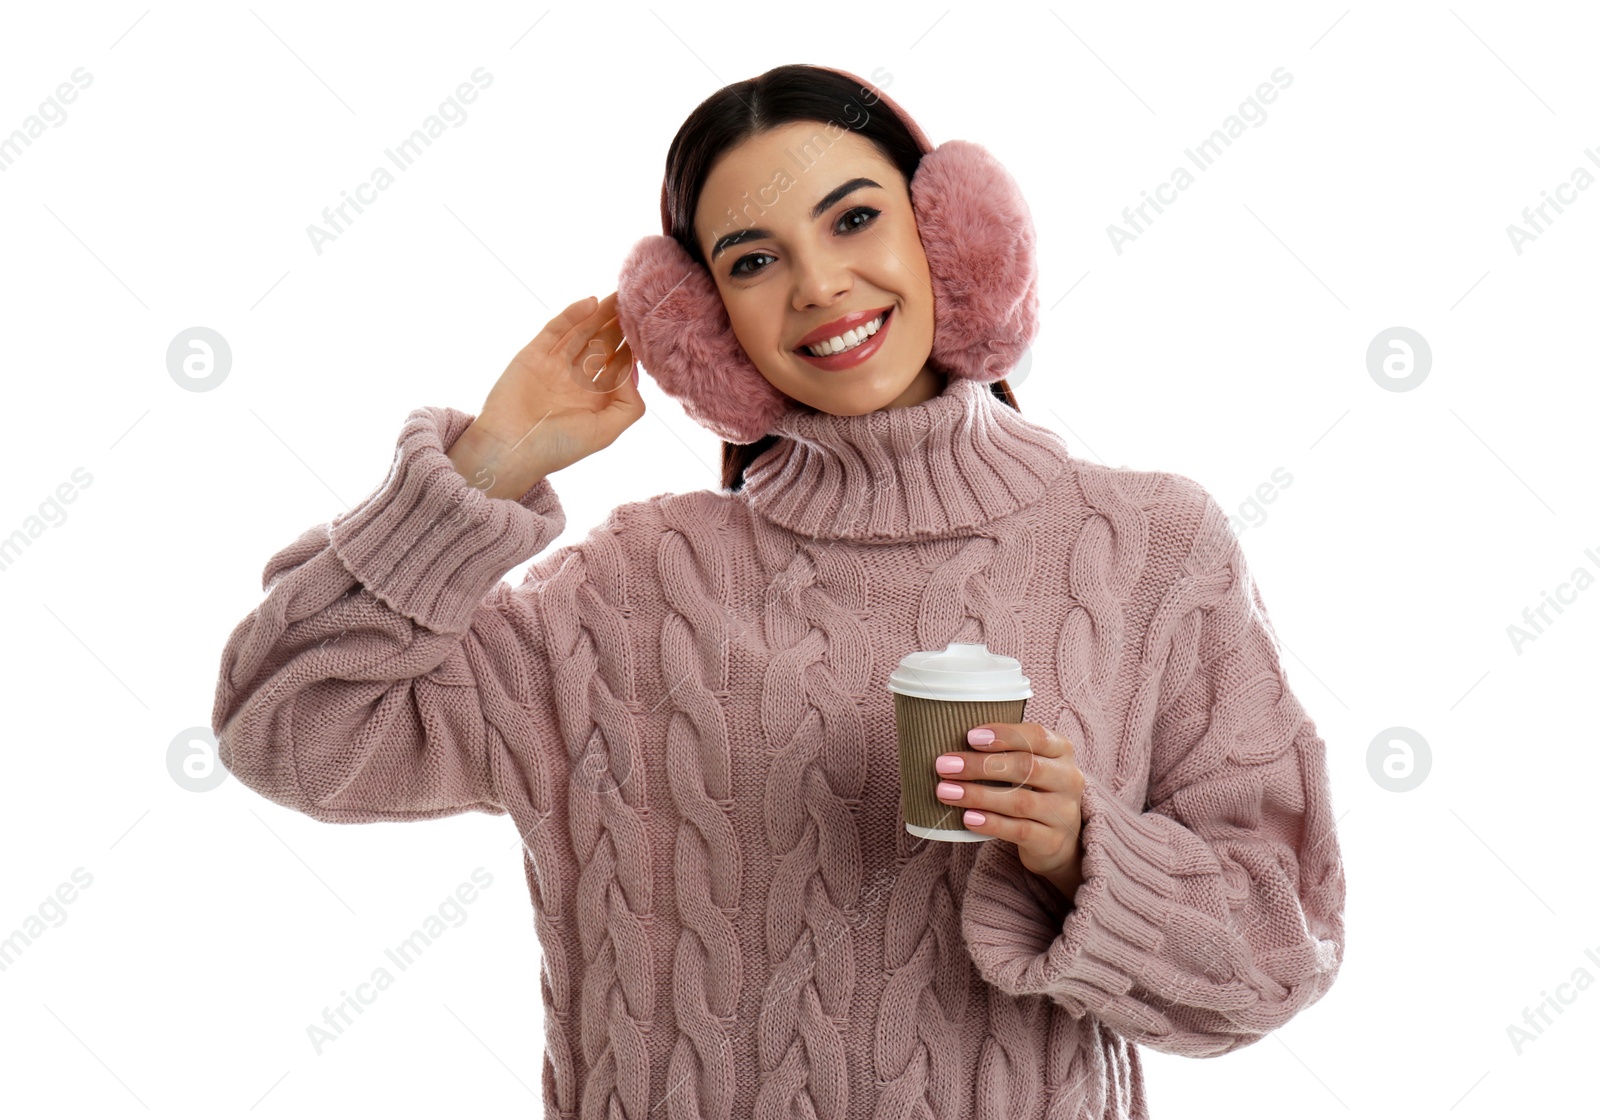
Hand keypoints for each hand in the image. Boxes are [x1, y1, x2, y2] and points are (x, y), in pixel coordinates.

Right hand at [453, 292, 642, 497]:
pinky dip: (573, 315)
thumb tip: (632, 370)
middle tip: (637, 302)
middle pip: (603, 344)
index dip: (633, 347)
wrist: (509, 448)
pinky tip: (592, 302)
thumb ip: (629, 404)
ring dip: (601, 314)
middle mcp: (576, 380)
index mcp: (594, 399)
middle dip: (619, 325)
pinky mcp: (533, 354)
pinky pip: (556, 330)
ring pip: (582, 332)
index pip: (618, 365)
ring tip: (620, 295)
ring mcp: (554, 365)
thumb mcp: (606, 432)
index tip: (650, 329)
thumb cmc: (558, 447)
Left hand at [934, 721, 1085, 895]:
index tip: (970, 736)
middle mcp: (1068, 780)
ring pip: (1020, 801)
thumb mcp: (1029, 766)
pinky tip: (968, 818)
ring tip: (946, 791)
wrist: (1058, 840)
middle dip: (981, 765)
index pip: (1037, 736)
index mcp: (1061, 752)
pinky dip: (991, 823)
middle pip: (1026, 767)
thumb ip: (1004, 752)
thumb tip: (952, 739)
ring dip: (979, 795)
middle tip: (945, 765)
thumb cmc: (1032, 791)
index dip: (1004, 734)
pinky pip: (1019, 830)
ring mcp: (1063, 812)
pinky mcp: (1052, 841)